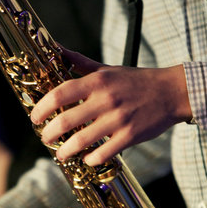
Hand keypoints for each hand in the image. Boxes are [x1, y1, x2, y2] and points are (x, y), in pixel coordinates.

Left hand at [30, 48, 190, 166]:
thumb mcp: (108, 69)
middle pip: (66, 120)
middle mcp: (106, 99)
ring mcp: (118, 119)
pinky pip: (104, 153)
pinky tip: (86, 159)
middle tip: (45, 138)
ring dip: (66, 151)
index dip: (42, 107)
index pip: (60, 94)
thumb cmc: (136, 81)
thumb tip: (56, 48)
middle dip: (49, 133)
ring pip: (82, 140)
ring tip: (61, 154)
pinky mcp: (130, 136)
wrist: (172, 92)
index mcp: (98, 81)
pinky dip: (91, 159)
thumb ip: (80, 63)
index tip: (35, 118)